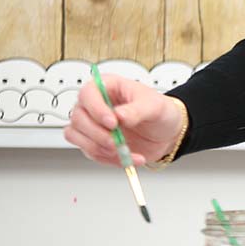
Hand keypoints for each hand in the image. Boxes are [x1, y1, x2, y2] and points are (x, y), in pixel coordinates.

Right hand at [63, 74, 183, 166]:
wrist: (168, 133)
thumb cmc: (161, 111)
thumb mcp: (155, 106)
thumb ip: (137, 110)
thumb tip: (119, 115)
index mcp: (108, 87)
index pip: (88, 93)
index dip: (96, 109)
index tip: (112, 123)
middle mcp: (96, 105)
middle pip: (78, 118)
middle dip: (97, 134)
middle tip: (116, 142)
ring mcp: (93, 124)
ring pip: (76, 136)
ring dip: (98, 148)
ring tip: (123, 151)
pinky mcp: (95, 142)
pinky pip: (90, 152)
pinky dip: (108, 159)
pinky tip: (127, 157)